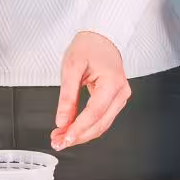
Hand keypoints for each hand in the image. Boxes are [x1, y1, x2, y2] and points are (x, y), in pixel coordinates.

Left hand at [51, 31, 130, 150]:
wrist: (101, 37)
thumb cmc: (89, 46)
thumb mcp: (72, 67)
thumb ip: (67, 96)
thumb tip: (62, 120)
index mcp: (112, 82)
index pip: (94, 112)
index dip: (79, 128)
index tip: (64, 137)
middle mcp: (121, 92)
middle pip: (100, 123)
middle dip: (79, 136)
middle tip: (59, 142)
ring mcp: (120, 97)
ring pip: (101, 125)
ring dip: (82, 134)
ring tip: (61, 138)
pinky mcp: (115, 100)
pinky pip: (101, 118)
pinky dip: (86, 126)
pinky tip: (72, 130)